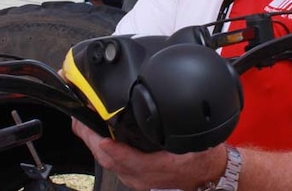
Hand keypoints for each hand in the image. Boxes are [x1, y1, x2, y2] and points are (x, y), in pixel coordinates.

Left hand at [71, 119, 224, 190]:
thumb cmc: (205, 162)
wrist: (212, 178)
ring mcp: (138, 179)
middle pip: (108, 159)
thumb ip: (184, 130)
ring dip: (94, 143)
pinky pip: (115, 164)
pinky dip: (104, 149)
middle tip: (79, 119)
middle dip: (90, 139)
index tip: (97, 134)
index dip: (109, 147)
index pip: (125, 158)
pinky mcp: (138, 176)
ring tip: (85, 124)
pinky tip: (100, 136)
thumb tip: (177, 113)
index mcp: (156, 169)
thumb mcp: (198, 142)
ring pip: (108, 163)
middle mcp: (143, 177)